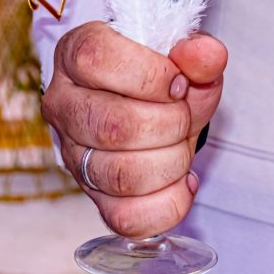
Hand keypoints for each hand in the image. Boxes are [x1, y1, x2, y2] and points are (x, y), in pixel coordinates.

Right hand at [41, 21, 226, 237]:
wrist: (155, 105)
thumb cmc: (164, 77)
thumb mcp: (185, 58)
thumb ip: (199, 55)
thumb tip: (208, 55)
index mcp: (79, 54)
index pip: (96, 60)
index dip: (151, 76)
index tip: (179, 84)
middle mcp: (64, 104)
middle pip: (113, 126)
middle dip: (171, 124)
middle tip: (184, 115)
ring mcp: (72, 154)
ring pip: (120, 176)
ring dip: (172, 161)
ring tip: (181, 144)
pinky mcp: (92, 194)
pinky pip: (125, 218)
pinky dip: (169, 203)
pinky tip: (183, 180)